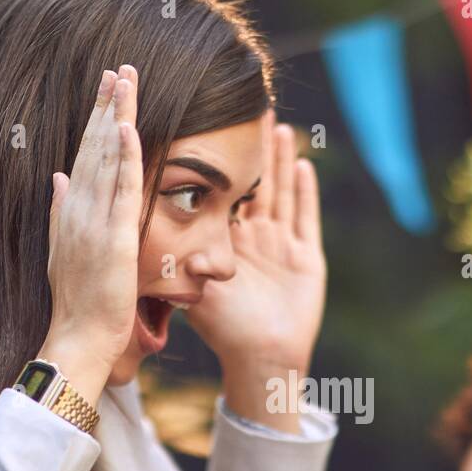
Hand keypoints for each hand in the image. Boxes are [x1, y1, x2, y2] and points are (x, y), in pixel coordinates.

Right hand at [41, 65, 143, 387]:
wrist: (80, 336)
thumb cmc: (81, 303)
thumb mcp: (66, 250)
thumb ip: (62, 211)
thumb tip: (59, 177)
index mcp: (71, 211)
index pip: (86, 156)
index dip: (96, 121)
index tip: (106, 90)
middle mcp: (78, 209)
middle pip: (94, 146)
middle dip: (105, 105)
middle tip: (118, 68)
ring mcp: (94, 221)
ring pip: (107, 158)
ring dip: (116, 116)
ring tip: (125, 80)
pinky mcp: (114, 237)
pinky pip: (123, 189)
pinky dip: (127, 156)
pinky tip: (129, 127)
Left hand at [185, 109, 325, 374]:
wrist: (261, 360)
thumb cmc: (225, 330)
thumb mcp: (198, 290)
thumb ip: (186, 263)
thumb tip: (164, 240)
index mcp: (227, 243)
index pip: (224, 193)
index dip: (222, 163)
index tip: (213, 130)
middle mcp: (255, 239)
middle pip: (255, 184)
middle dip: (253, 150)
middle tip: (251, 110)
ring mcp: (282, 247)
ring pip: (280, 194)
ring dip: (278, 161)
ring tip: (276, 125)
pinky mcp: (307, 258)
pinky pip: (306, 219)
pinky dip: (304, 193)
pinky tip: (302, 165)